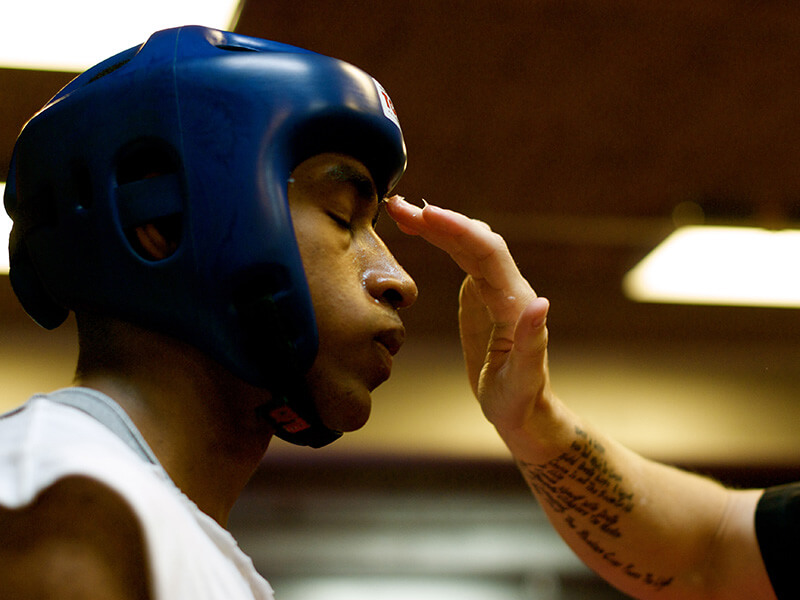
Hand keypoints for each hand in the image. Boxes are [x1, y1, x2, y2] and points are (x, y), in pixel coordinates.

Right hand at [386, 196, 551, 436]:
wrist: (522, 411)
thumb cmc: (521, 401)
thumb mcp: (523, 380)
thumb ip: (533, 343)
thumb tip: (541, 302)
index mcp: (515, 303)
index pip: (487, 253)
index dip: (457, 230)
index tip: (426, 214)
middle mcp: (507, 288)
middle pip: (474, 240)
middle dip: (439, 220)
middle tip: (399, 207)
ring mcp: (493, 289)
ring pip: (466, 244)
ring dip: (436, 225)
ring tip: (401, 211)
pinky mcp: (480, 294)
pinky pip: (460, 256)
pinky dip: (439, 239)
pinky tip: (418, 229)